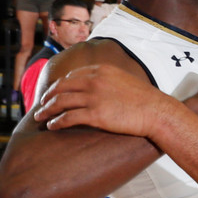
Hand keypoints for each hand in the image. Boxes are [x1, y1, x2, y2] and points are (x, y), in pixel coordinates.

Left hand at [35, 63, 162, 136]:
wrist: (156, 111)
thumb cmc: (145, 99)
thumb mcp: (124, 80)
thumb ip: (108, 81)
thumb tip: (99, 90)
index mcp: (101, 70)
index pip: (72, 77)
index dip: (59, 86)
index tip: (53, 93)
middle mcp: (94, 81)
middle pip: (61, 88)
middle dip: (48, 97)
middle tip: (41, 105)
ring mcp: (94, 97)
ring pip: (61, 102)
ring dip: (47, 110)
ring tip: (41, 117)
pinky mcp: (95, 114)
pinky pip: (68, 118)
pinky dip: (57, 122)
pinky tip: (52, 126)